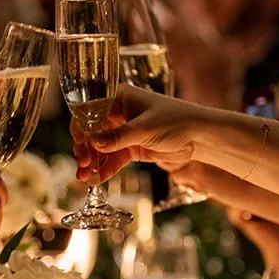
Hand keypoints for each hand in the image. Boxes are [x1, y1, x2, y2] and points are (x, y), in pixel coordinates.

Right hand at [74, 84, 198, 182]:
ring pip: (100, 148)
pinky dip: (105, 169)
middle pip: (92, 131)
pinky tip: (98, 180)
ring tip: (85, 178)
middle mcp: (118, 113)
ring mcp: (124, 132)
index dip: (81, 127)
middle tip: (83, 164)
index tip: (79, 144)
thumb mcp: (145, 128)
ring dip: (92, 162)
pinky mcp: (131, 148)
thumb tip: (94, 142)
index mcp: (119, 98)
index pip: (90, 110)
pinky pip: (113, 159)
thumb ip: (119, 136)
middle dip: (85, 148)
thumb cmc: (175, 121)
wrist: (199, 137)